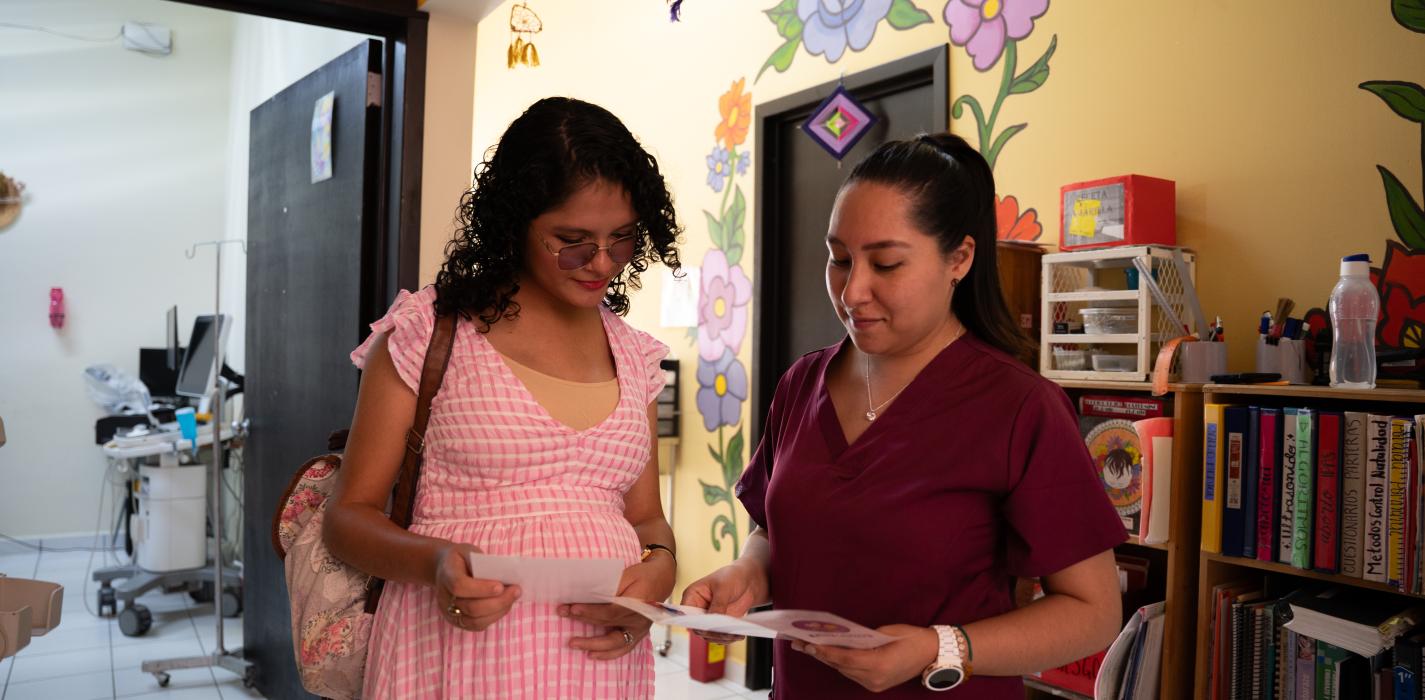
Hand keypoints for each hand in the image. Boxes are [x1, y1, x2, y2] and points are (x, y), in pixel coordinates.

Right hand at [433, 542, 520, 631]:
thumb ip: (482, 561)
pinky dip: (494, 617)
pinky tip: (505, 606)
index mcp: (446, 574)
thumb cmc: (461, 558)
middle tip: (516, 591)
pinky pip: (477, 625)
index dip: (481, 588)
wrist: (444, 568)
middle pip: (470, 607)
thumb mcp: (469, 550)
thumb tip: (505, 572)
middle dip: (498, 601)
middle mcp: (444, 597)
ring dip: (499, 610)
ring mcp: (449, 612)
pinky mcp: (458, 621)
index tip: (500, 586)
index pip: (459, 586)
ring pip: (475, 620)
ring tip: (513, 597)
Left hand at [562, 555, 675, 659]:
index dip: (591, 611)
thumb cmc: (643, 575)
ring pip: (614, 643)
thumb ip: (611, 586)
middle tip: (563, 613)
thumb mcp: (628, 574)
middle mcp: (640, 621)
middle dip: (583, 620)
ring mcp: (639, 630)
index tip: (573, 608)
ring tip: (573, 643)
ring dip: (592, 644)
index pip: (611, 611)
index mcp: (639, 604)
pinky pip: (622, 648)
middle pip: (608, 624)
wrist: (662, 579)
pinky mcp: (638, 635)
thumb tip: (587, 593)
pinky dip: (607, 654)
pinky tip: (591, 654)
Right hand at [680, 560, 766, 644]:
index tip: (705, 628)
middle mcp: (697, 609)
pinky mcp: (719, 624)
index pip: (685, 613)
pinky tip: (738, 635)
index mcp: (692, 596)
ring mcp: (708, 618)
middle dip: (711, 632)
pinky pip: (719, 636)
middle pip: (697, 628)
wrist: (748, 580)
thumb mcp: (723, 588)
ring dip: (721, 637)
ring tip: (735, 635)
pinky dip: (728, 638)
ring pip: (708, 635)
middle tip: (725, 633)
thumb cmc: (732, 577)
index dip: (692, 623)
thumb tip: (712, 622)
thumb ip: (717, 605)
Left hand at [791, 625, 936, 692]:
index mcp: (878, 664)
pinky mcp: (876, 685)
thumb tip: (841, 636)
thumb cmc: (911, 637)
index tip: (808, 643)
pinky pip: (852, 674)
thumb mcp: (886, 632)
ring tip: (808, 647)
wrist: (932, 653)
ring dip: (827, 659)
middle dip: (819, 654)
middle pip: (840, 666)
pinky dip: (840, 664)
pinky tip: (828, 655)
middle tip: (799, 643)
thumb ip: (863, 638)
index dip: (825, 651)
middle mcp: (874, 679)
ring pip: (844, 671)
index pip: (844, 658)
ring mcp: (875, 685)